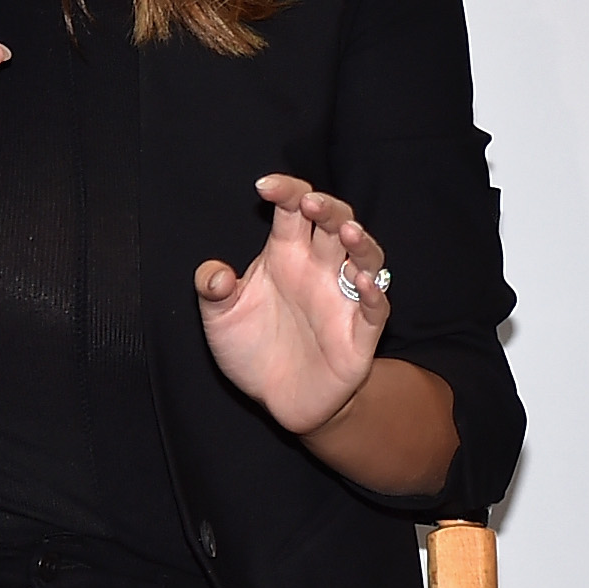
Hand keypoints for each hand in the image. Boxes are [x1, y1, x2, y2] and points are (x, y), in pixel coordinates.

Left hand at [196, 174, 389, 436]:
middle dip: (327, 208)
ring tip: (347, 231)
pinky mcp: (360, 334)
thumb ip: (213, 290)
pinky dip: (373, 292)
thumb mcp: (220, 318)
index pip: (293, 210)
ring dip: (360, 241)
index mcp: (287, 255)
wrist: (278, 401)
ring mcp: (343, 299)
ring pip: (365, 257)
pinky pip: (375, 307)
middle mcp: (319, 270)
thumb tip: (215, 274)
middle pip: (334, 223)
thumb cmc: (253, 349)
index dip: (286, 191)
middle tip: (309, 202)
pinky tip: (359, 281)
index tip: (264, 186)